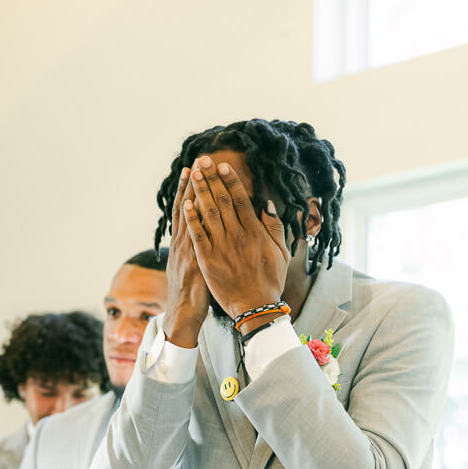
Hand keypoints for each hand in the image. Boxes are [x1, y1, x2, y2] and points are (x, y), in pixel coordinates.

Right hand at [163, 168, 210, 347]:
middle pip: (187, 206)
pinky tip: (195, 202)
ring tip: (198, 171)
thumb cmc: (193, 294)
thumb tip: (200, 236)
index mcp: (183, 243)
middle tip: (198, 159)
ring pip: (189, 216)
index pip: (186, 210)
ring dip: (193, 193)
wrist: (183, 314)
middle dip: (193, 182)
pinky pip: (194, 235)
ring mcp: (187, 250)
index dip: (189, 189)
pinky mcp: (194, 261)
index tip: (193, 168)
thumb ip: (197, 250)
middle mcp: (182, 242)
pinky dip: (193, 219)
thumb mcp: (193, 268)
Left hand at [186, 156, 288, 319]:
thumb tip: (267, 204)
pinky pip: (198, 235)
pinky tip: (186, 204)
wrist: (255, 307)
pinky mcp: (208, 260)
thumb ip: (275, 227)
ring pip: (209, 214)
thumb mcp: (281, 252)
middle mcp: (237, 236)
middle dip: (211, 179)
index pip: (240, 200)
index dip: (230, 181)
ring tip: (193, 174)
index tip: (222, 166)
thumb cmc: (270, 280)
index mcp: (255, 232)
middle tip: (203, 161)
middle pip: (222, 201)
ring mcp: (221, 248)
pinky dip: (192, 218)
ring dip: (200, 192)